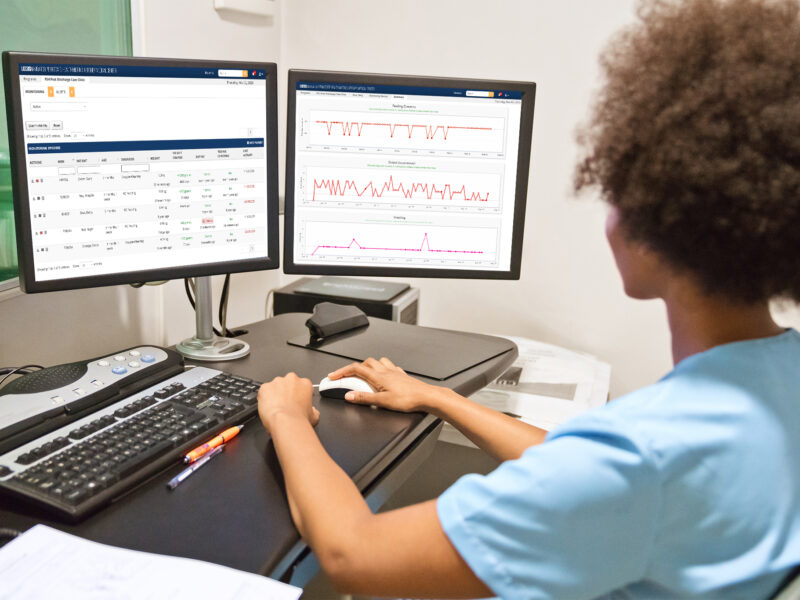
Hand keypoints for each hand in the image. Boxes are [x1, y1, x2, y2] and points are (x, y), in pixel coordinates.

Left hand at [258, 373, 319, 433]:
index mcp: (305, 383)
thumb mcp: (315, 416)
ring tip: (276, 408)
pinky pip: (264, 392)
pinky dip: (265, 399)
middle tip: (286, 405)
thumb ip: (314, 410)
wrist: (285, 422)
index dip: (299, 395)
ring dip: (275, 395)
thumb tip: (312, 411)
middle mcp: (291, 379)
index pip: (302, 385)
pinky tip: (269, 408)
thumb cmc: (298, 419)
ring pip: (275, 387)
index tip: (296, 401)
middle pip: (288, 384)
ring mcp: (277, 382)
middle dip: (286, 392)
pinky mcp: (265, 387)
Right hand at [327, 357, 446, 412]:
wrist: (427, 397)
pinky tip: (383, 375)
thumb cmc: (409, 399)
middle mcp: (385, 371)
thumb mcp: (382, 401)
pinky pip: (388, 366)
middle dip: (353, 368)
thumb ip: (364, 398)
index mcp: (378, 376)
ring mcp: (394, 372)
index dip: (342, 371)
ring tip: (363, 375)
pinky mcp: (401, 375)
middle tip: (346, 376)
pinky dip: (381, 368)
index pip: (355, 369)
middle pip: (365, 363)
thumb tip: (349, 396)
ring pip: (377, 362)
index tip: (333, 376)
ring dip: (368, 366)